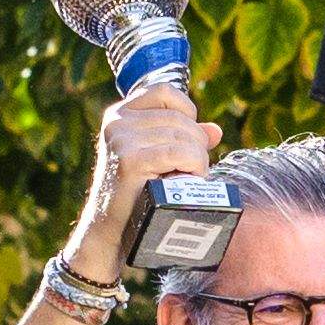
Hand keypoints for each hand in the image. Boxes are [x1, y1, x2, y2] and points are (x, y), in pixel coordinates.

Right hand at [67, 84, 222, 279]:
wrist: (109, 232)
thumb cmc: (135, 197)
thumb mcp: (156, 160)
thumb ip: (183, 141)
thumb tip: (215, 130)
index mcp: (119, 115)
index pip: (164, 92)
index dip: (186, 111)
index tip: (188, 139)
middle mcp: (117, 123)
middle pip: (179, 118)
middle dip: (197, 144)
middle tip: (193, 171)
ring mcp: (121, 140)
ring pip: (184, 136)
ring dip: (198, 160)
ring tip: (189, 180)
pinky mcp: (130, 161)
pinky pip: (179, 153)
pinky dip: (193, 167)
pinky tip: (188, 181)